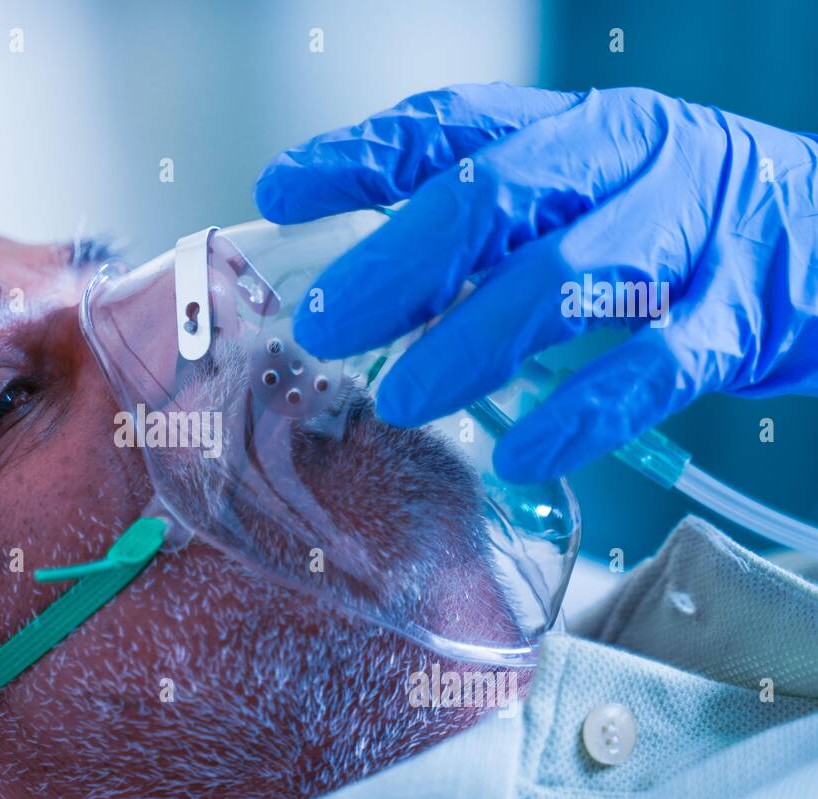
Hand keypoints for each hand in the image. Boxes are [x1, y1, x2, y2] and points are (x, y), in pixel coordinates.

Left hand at [254, 83, 817, 481]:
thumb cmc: (672, 221)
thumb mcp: (575, 191)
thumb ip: (477, 215)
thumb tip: (352, 257)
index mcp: (573, 129)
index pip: (449, 125)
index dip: (359, 154)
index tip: (281, 191)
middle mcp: (626, 161)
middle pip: (492, 196)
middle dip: (397, 264)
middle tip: (327, 324)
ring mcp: (686, 234)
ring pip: (564, 278)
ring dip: (472, 342)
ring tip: (403, 399)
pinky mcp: (739, 316)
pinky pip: (654, 366)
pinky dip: (583, 413)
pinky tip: (524, 451)